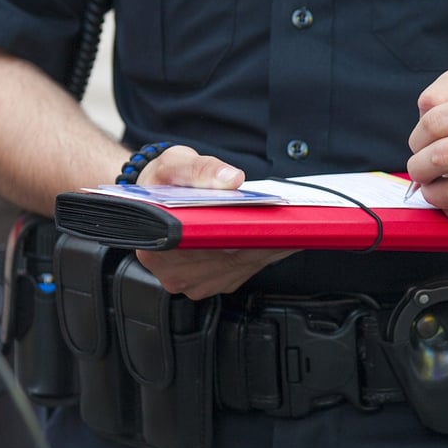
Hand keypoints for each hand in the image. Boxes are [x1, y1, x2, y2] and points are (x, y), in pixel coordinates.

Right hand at [135, 145, 295, 298]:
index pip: (207, 242)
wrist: (154, 199)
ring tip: (290, 226)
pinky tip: (278, 237)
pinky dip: (264, 254)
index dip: (240, 232)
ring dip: (269, 248)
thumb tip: (231, 179)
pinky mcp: (213, 284)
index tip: (267, 222)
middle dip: (262, 238)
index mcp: (157, 244)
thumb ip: (200, 170)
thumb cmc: (162, 183)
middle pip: (231, 258)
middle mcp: (174, 272)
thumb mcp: (175, 164)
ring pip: (243, 267)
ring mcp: (194, 282)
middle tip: (292, 221)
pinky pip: (246, 271)